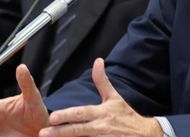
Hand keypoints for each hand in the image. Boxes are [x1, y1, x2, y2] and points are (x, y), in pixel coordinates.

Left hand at [40, 58, 162, 136]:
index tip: (52, 117)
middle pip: (77, 130)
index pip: (81, 113)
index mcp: (102, 113)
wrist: (146, 136)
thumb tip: (98, 61)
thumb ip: (102, 81)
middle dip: (60, 132)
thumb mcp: (115, 98)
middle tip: (43, 133)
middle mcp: (101, 128)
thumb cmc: (127, 117)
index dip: (67, 115)